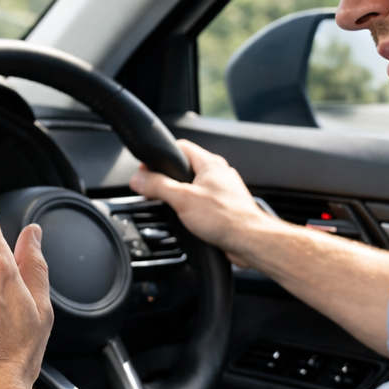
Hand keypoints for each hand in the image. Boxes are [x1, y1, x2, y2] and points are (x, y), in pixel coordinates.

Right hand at [129, 139, 281, 267]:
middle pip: (185, 169)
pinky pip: (202, 203)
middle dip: (168, 179)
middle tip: (154, 190)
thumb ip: (157, 186)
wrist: (249, 241)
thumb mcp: (182, 199)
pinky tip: (187, 220)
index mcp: (210, 163)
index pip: (180, 147)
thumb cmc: (226, 218)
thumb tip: (138, 179)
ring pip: (194, 187)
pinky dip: (191, 208)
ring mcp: (223, 191)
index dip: (160, 156)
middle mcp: (218, 174)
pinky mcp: (224, 208)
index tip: (146, 169)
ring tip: (170, 206)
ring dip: (180, 196)